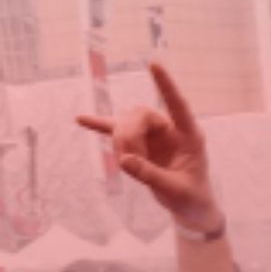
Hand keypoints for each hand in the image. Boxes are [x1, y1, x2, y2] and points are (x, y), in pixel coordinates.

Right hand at [76, 63, 217, 231]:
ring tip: (123, 164)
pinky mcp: (139, 144)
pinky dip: (100, 126)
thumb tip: (124, 159)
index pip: (177, 105)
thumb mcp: (174, 190)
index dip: (165, 86)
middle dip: (129, 135)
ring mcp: (153, 135)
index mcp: (189, 135)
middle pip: (142, 115)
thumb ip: (151, 175)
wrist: (189, 207)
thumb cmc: (190, 197)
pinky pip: (116, 130)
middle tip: (127, 161)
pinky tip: (80, 119)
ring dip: (121, 141)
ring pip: (128, 122)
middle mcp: (170, 129)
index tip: (153, 64)